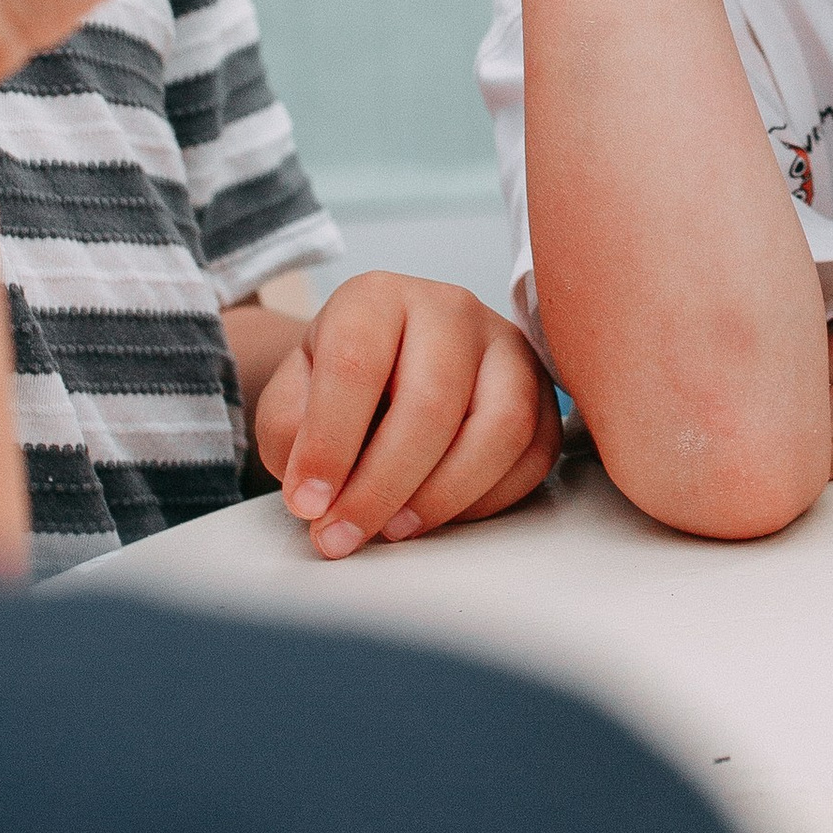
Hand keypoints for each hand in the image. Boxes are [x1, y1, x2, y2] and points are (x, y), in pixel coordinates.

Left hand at [256, 272, 559, 555]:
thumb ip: (290, 432)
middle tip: (345, 535)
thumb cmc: (341, 384)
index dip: (329, 444)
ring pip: (501, 427)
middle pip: (433, 401)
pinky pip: (534, 455)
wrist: (390, 368)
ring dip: (443, 496)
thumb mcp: (291, 397)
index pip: (357, 365)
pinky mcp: (543, 391)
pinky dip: (488, 500)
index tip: (309, 503)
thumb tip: (317, 488)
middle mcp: (450, 309)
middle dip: (383, 485)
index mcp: (377, 298)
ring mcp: (506, 346)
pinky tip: (441, 514)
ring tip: (395, 528)